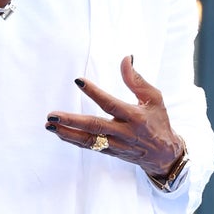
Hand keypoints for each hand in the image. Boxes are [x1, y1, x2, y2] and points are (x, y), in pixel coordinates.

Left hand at [45, 56, 184, 177]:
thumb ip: (137, 80)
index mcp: (135, 117)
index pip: (111, 104)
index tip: (78, 81)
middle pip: (94, 126)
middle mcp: (124, 132)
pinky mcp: (110, 152)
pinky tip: (58, 132)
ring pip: (88, 140)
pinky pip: (89, 146)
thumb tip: (125, 58)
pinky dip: (73, 139)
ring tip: (49, 124)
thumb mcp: (154, 98)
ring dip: (67, 132)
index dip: (95, 93)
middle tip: (52, 115)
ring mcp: (115, 144)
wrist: (164, 155)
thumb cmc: (159, 121)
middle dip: (72, 121)